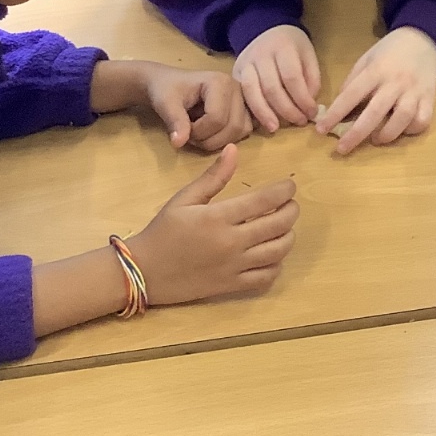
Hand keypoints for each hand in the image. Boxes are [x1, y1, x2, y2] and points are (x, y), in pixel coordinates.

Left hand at [89, 59, 251, 150]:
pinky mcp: (244, 108)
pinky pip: (243, 132)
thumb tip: (180, 143)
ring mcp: (243, 98)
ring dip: (217, 140)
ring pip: (240, 133)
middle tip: (189, 133)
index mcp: (220, 82)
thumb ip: (174, 122)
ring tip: (198, 131)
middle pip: (233, 128)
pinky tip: (209, 131)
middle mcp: (238, 88)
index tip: (182, 131)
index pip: (219, 119)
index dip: (200, 132)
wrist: (160, 82)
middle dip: (208, 138)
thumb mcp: (164, 104)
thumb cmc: (161, 90)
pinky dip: (225, 137)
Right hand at [125, 146, 298, 303]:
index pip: (265, 200)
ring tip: (283, 227)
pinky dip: (276, 265)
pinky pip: (266, 277)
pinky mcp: (232, 286)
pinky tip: (271, 254)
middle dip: (291, 211)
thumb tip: (234, 150)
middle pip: (279, 225)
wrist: (144, 272)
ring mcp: (234, 267)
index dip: (284, 191)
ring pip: (278, 252)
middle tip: (289, 204)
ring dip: (288, 236)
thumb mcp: (184, 199)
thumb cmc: (163, 231)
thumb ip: (213, 177)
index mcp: (219, 217)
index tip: (289, 186)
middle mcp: (231, 242)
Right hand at [234, 25, 320, 132]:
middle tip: (299, 122)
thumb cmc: (291, 45)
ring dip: (264, 113)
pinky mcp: (235, 73)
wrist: (265, 29)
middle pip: (272, 88)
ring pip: (252, 92)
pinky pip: (242, 95)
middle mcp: (261, 55)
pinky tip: (261, 121)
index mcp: (283, 47)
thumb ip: (312, 78)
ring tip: (275, 128)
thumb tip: (309, 104)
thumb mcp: (308, 54)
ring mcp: (245, 64)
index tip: (312, 112)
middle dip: (287, 109)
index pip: (292, 77)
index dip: (302, 99)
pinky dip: (252, 110)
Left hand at [315, 26, 435, 153]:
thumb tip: (340, 111)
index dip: (335, 114)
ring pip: (403, 118)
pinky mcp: (430, 98)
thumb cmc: (389, 51)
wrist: (422, 40)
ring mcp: (415, 91)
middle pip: (375, 112)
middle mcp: (395, 82)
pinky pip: (423, 120)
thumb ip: (353, 83)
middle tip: (342, 149)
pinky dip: (412, 130)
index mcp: (376, 70)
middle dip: (356, 134)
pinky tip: (401, 131)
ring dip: (387, 134)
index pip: (352, 95)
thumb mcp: (366, 60)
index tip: (321, 129)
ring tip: (376, 140)